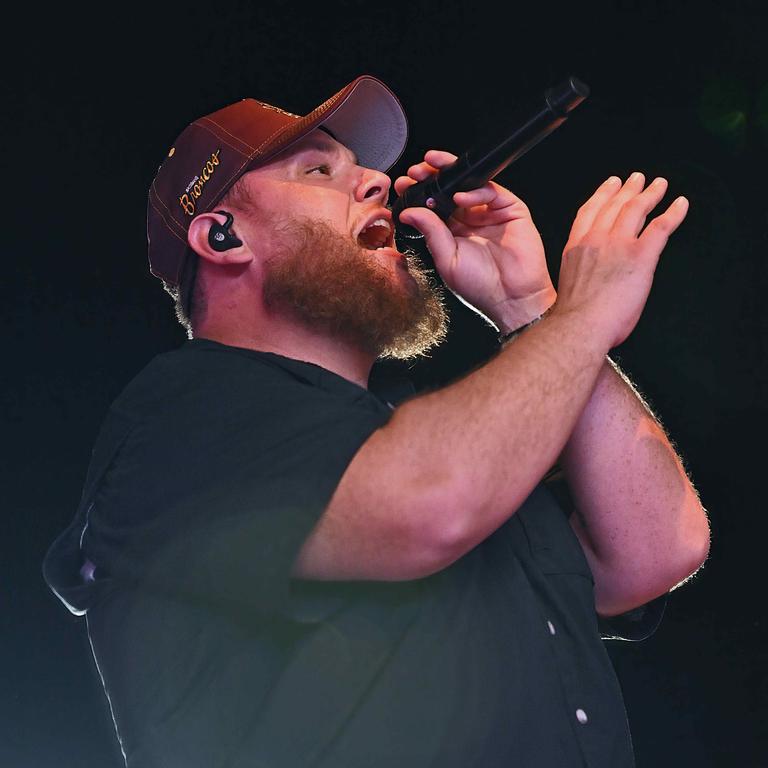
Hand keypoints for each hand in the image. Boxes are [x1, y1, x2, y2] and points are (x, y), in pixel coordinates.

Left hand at [394, 150, 556, 332]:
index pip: (432, 207)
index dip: (418, 194)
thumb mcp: (447, 259)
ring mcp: (490, 213)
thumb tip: (409, 212)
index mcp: (452, 233)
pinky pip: (491, 191)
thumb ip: (430, 232)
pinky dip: (475, 190)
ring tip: (431, 169)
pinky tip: (460, 196)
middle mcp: (470, 220)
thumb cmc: (481, 286)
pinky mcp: (510, 209)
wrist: (513, 297)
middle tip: (414, 171)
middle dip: (431, 177)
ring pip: (469, 184)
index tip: (403, 185)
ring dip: (449, 174)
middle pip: (448, 190)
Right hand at [552, 172, 688, 349]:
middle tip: (637, 179)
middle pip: (614, 205)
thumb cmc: (573, 318)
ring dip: (650, 193)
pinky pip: (661, 227)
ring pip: (636, 209)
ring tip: (659, 185)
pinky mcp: (641, 256)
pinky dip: (673, 213)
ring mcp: (618, 246)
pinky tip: (680, 205)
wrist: (579, 326)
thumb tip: (593, 275)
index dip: (601, 195)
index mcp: (576, 248)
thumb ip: (582, 270)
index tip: (609, 186)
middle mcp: (596, 240)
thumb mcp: (569, 284)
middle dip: (627, 189)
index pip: (589, 212)